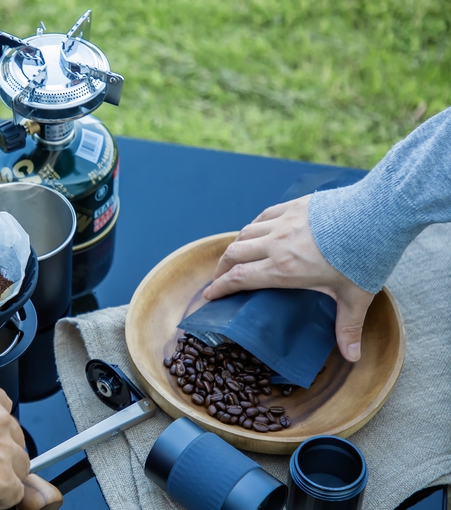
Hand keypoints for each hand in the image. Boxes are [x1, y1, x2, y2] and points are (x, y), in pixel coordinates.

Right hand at [203, 195, 374, 361]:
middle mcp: (275, 244)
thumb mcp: (355, 297)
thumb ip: (348, 326)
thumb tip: (352, 356)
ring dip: (236, 247)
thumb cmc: (364, 257)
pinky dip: (253, 226)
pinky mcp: (294, 206)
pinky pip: (263, 216)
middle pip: (234, 254)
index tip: (210, 295)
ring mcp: (283, 222)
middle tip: (220, 279)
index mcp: (284, 269)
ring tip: (236, 257)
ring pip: (245, 233)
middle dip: (221, 269)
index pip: (239, 278)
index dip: (220, 287)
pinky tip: (256, 231)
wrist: (376, 215)